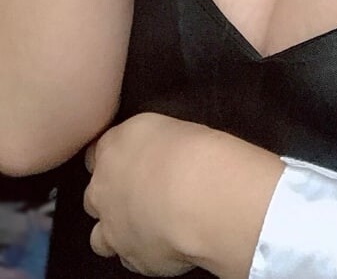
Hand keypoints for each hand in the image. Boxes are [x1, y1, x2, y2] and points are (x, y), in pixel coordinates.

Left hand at [84, 113, 199, 275]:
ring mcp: (113, 227)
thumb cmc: (191, 154)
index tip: (131, 160)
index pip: (96, 152)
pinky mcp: (131, 257)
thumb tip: (163, 145)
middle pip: (94, 196)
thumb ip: (154, 139)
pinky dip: (143, 253)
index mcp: (113, 146)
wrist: (196, 195)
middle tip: (144, 193)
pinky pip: (130, 259)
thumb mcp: (171, 125)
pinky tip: (164, 242)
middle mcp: (104, 188)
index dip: (115, 158)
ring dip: (118, 232)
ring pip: (100, 237)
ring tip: (149, 224)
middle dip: (112, 198)